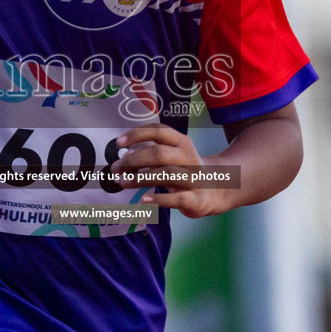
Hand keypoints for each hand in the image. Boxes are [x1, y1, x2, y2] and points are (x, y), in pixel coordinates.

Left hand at [109, 123, 229, 219]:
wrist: (215, 191)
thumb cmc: (184, 171)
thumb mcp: (172, 156)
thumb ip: (151, 151)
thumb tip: (123, 154)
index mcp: (181, 143)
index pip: (159, 131)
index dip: (138, 134)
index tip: (118, 143)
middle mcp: (189, 157)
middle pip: (159, 154)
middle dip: (133, 160)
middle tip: (115, 168)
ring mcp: (194, 178)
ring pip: (166, 174)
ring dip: (140, 178)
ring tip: (122, 182)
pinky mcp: (196, 199)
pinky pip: (177, 198)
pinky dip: (159, 199)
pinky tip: (143, 200)